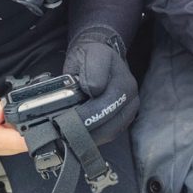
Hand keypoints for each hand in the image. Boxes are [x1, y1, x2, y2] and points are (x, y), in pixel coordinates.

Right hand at [0, 71, 27, 158]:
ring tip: (18, 113)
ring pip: (12, 147)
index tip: (38, 121)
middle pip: (15, 146)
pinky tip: (11, 120)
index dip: (29, 133)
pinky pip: (6, 145)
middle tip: (30, 111)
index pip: (9, 141)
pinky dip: (12, 135)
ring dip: (20, 133)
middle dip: (27, 131)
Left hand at [63, 28, 139, 144]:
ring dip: (88, 138)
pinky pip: (109, 135)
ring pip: (110, 133)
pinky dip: (93, 138)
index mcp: (123, 81)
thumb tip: (93, 90)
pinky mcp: (123, 120)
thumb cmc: (90, 56)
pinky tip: (77, 136)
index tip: (64, 119)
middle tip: (62, 134)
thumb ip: (93, 70)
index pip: (106, 105)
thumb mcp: (89, 54)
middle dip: (84, 130)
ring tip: (67, 138)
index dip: (85, 114)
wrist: (98, 57)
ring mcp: (128, 110)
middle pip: (110, 123)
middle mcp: (130, 97)